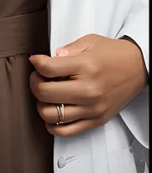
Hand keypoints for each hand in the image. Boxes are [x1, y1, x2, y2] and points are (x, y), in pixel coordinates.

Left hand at [28, 34, 147, 136]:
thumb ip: (67, 49)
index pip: (48, 68)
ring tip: (47, 94)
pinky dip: (53, 125)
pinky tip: (52, 112)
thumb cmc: (112, 54)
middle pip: (45, 93)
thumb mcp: (89, 41)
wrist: (137, 68)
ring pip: (52, 115)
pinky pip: (66, 131)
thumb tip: (47, 59)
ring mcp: (92, 108)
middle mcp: (88, 90)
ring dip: (41, 104)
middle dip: (35, 83)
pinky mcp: (96, 120)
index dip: (36, 63)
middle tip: (38, 77)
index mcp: (86, 67)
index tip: (35, 60)